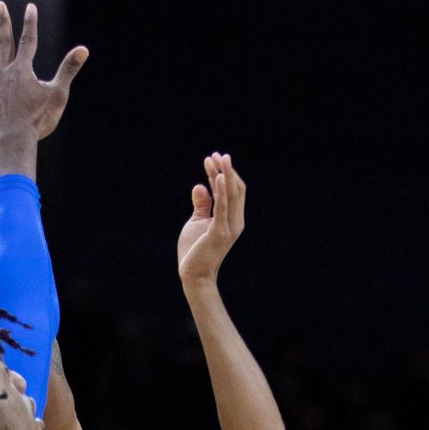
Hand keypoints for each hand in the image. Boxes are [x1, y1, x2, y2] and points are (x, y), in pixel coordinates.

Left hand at [0, 1, 87, 168]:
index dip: (30, 23)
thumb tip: (83, 49)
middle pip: (3, 42)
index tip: (30, 7)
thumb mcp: (57, 94)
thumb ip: (68, 69)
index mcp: (22, 70)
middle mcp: (3, 72)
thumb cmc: (37, 120)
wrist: (12, 142)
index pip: (28, 40)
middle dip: (2, 22)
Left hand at [178, 151, 246, 289]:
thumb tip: (199, 185)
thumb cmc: (194, 250)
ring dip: (224, 174)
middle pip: (234, 189)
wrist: (193, 275)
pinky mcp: (219, 232)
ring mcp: (229, 227)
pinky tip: (218, 175)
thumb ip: (202, 205)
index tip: (212, 159)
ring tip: (217, 158)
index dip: (223, 173)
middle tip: (216, 154)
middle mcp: (235, 221)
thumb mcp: (197, 222)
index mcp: (232, 218)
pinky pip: (222, 206)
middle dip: (225, 170)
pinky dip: (221, 190)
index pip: (232, 191)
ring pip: (231, 194)